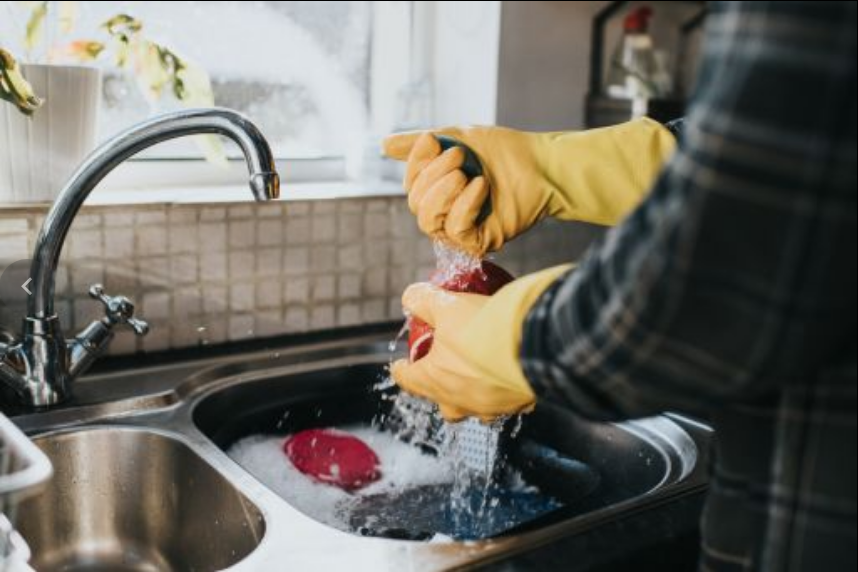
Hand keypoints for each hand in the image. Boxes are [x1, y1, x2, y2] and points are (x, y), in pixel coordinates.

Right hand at [383, 118, 675, 255]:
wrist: (540, 163)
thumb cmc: (502, 151)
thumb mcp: (455, 138)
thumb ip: (420, 146)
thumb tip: (383, 145)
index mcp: (438, 191)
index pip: (410, 185)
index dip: (415, 164)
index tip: (433, 139)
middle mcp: (446, 213)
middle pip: (416, 204)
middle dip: (432, 177)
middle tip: (460, 156)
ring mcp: (461, 230)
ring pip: (429, 221)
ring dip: (443, 193)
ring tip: (466, 173)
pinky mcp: (479, 242)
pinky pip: (456, 230)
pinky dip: (464, 205)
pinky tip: (481, 187)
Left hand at [391, 282, 535, 421]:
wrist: (534, 343)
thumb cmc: (485, 329)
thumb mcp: (447, 306)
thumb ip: (423, 301)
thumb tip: (411, 296)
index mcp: (435, 381)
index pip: (408, 380)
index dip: (402, 370)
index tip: (400, 365)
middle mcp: (460, 403)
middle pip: (442, 401)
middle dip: (440, 387)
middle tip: (444, 369)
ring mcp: (490, 408)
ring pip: (476, 407)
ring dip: (474, 391)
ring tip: (480, 371)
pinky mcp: (518, 405)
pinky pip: (508, 401)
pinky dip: (506, 389)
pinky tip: (511, 371)